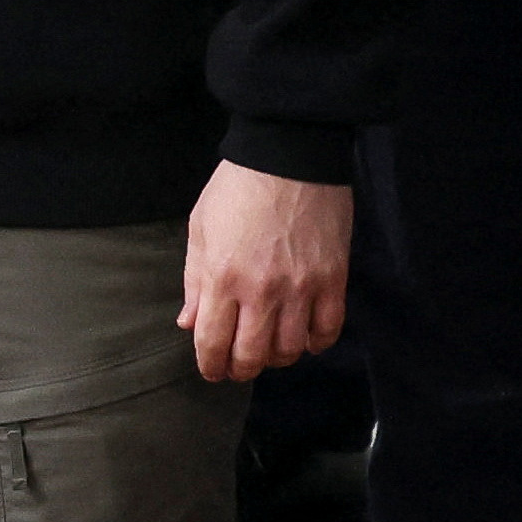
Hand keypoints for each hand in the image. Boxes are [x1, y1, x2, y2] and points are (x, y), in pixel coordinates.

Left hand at [179, 161, 352, 381]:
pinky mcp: (332, 278)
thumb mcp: (200, 227)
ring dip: (277, 357)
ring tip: (272, 348)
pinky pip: (327, 330)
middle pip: (251, 356)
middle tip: (240, 366)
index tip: (213, 369)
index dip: (210, 365)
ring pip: (289, 351)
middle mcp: (260, 290)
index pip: (212, 343)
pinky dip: (316, 342)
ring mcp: (299, 287)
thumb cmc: (238, 186)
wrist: (289, 152)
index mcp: (221, 277)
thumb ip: (194, 280)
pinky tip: (306, 336)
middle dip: (240, 369)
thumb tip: (189, 323)